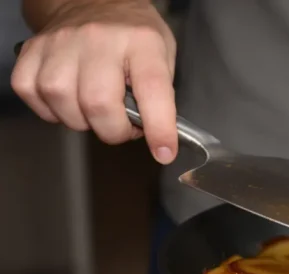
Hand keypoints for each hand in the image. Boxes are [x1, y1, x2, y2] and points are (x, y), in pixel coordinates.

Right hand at [11, 0, 177, 163]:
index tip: (164, 152)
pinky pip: (33, 94)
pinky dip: (51, 110)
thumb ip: (161, 95)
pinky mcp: (33, 50)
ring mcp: (62, 43)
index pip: (152, 89)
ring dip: (82, 121)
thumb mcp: (164, 56)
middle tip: (123, 126)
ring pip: (64, 104)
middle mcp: (99, 39)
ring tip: (96, 110)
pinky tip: (69, 101)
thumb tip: (157, 135)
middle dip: (114, 131)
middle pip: (99, 104)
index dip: (159, 127)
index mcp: (141, 42)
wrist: (94, 2)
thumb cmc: (133, 36)